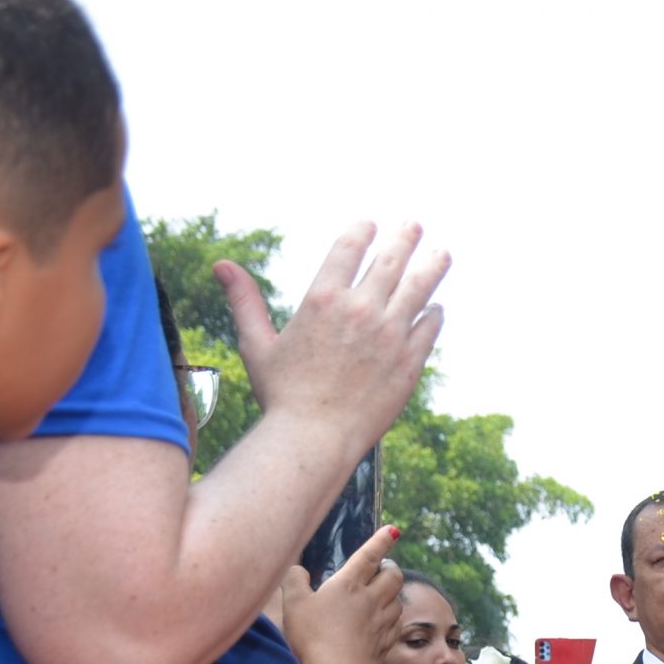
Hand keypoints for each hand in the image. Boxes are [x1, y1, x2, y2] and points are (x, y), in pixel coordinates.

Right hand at [219, 222, 449, 463]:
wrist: (314, 439)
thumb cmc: (281, 395)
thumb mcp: (257, 344)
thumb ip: (244, 300)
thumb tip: (221, 264)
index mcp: (322, 299)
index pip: (348, 248)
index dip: (361, 231)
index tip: (370, 225)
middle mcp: (360, 310)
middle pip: (391, 260)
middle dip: (404, 238)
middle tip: (413, 225)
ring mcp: (390, 335)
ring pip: (419, 288)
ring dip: (432, 266)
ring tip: (442, 253)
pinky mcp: (410, 361)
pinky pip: (428, 327)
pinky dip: (433, 314)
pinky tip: (435, 307)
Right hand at [280, 525, 402, 663]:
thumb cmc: (313, 637)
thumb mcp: (293, 604)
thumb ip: (294, 581)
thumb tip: (297, 569)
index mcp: (349, 584)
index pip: (370, 555)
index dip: (382, 540)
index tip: (393, 530)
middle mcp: (371, 600)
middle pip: (394, 576)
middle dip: (391, 568)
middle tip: (383, 568)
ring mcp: (381, 622)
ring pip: (398, 600)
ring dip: (393, 594)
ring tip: (381, 595)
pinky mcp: (385, 643)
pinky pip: (395, 625)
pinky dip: (392, 619)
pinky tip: (382, 623)